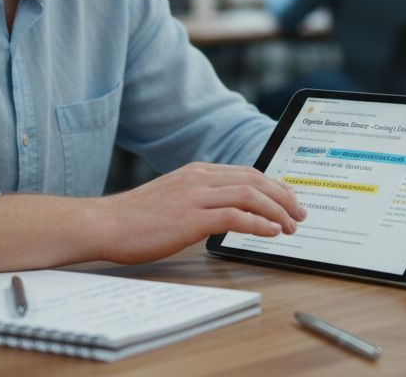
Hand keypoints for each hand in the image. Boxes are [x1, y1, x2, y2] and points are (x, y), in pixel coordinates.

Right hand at [97, 161, 305, 264]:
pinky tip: (271, 232)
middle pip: (254, 179)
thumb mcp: (172, 199)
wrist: (104, 224)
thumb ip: (199, 200)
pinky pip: (235, 216)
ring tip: (291, 226)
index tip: (288, 200)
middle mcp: (198, 178)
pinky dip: (259, 223)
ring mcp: (194, 196)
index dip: (273, 186)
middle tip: (300, 213)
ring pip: (250, 195)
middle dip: (283, 196)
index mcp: (196, 172)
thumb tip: (227, 214)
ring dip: (277, 211)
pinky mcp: (190, 217)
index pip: (246, 172)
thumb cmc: (134, 219)